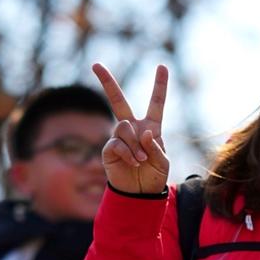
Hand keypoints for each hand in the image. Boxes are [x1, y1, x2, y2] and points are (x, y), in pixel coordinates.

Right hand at [93, 61, 169, 194]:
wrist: (140, 195)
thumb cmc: (153, 177)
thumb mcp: (163, 162)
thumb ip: (156, 147)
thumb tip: (143, 132)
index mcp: (151, 127)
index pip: (156, 103)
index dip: (159, 85)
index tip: (162, 66)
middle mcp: (133, 128)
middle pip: (118, 101)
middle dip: (107, 82)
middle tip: (96, 65)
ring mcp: (119, 138)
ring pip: (123, 127)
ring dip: (134, 144)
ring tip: (141, 160)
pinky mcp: (109, 150)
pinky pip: (116, 143)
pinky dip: (128, 153)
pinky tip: (133, 162)